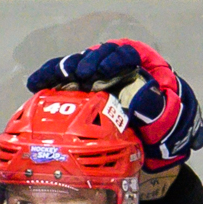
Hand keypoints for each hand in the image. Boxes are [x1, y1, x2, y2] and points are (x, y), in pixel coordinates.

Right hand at [25, 38, 202, 171]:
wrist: (155, 148)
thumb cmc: (163, 128)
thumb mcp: (168, 118)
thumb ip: (154, 106)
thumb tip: (134, 98)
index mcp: (140, 68)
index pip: (125, 54)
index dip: (115, 58)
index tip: (106, 70)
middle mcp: (115, 70)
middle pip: (97, 57)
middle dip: (88, 63)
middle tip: (81, 74)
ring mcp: (96, 81)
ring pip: (77, 67)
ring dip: (63, 71)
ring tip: (49, 78)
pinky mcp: (81, 95)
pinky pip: (63, 83)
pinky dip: (49, 80)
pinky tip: (35, 84)